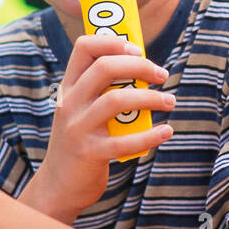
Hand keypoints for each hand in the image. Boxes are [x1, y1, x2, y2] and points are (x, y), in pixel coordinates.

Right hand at [26, 34, 174, 222]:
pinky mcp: (90, 153)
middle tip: (162, 74)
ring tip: (170, 101)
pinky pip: (125, 141)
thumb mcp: (83, 110)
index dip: (114, 42)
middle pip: (105, 68)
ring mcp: (77, 128)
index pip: (84, 48)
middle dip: (141, 66)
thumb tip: (145, 66)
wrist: (58, 187)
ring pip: (117, 100)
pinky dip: (151, 135)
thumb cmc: (82, 140)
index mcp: (69, 87)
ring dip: (151, 98)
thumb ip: (103, 89)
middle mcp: (69, 103)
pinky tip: (166, 132)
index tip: (139, 50)